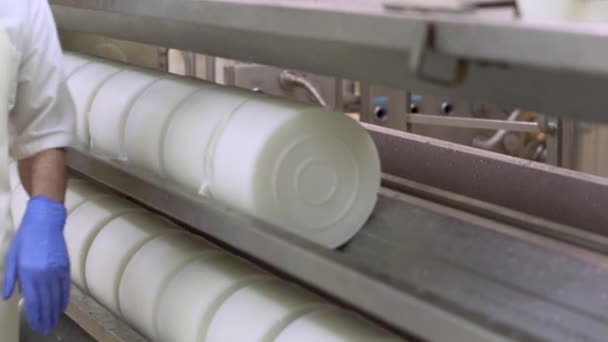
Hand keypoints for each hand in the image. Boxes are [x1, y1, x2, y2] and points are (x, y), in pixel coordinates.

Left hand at [2, 196, 69, 334]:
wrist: (45, 222)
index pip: (32, 300)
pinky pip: (65, 287)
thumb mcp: (12, 258)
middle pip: (45, 302)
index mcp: (28, 273)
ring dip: (55, 311)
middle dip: (45, 317)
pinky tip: (62, 307)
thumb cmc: (26, 238)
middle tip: (45, 328)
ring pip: (56, 297)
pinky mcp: (65, 267)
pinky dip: (64, 299)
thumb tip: (8, 297)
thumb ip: (10, 279)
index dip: (34, 315)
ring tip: (53, 322)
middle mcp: (44, 274)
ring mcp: (56, 271)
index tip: (36, 325)